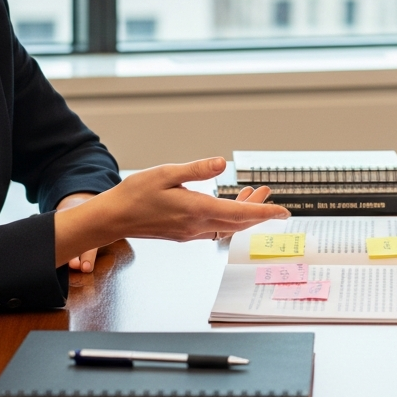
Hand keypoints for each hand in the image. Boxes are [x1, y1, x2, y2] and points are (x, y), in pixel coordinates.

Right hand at [53, 157, 288, 267]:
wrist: (113, 218)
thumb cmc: (135, 194)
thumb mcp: (166, 173)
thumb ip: (196, 169)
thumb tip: (222, 163)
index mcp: (196, 210)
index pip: (239, 214)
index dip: (264, 212)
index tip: (283, 212)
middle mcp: (197, 225)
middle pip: (238, 222)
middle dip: (257, 209)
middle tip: (268, 192)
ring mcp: (190, 232)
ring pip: (227, 226)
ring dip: (243, 213)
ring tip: (251, 194)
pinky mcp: (183, 233)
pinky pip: (215, 228)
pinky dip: (227, 217)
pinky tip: (225, 204)